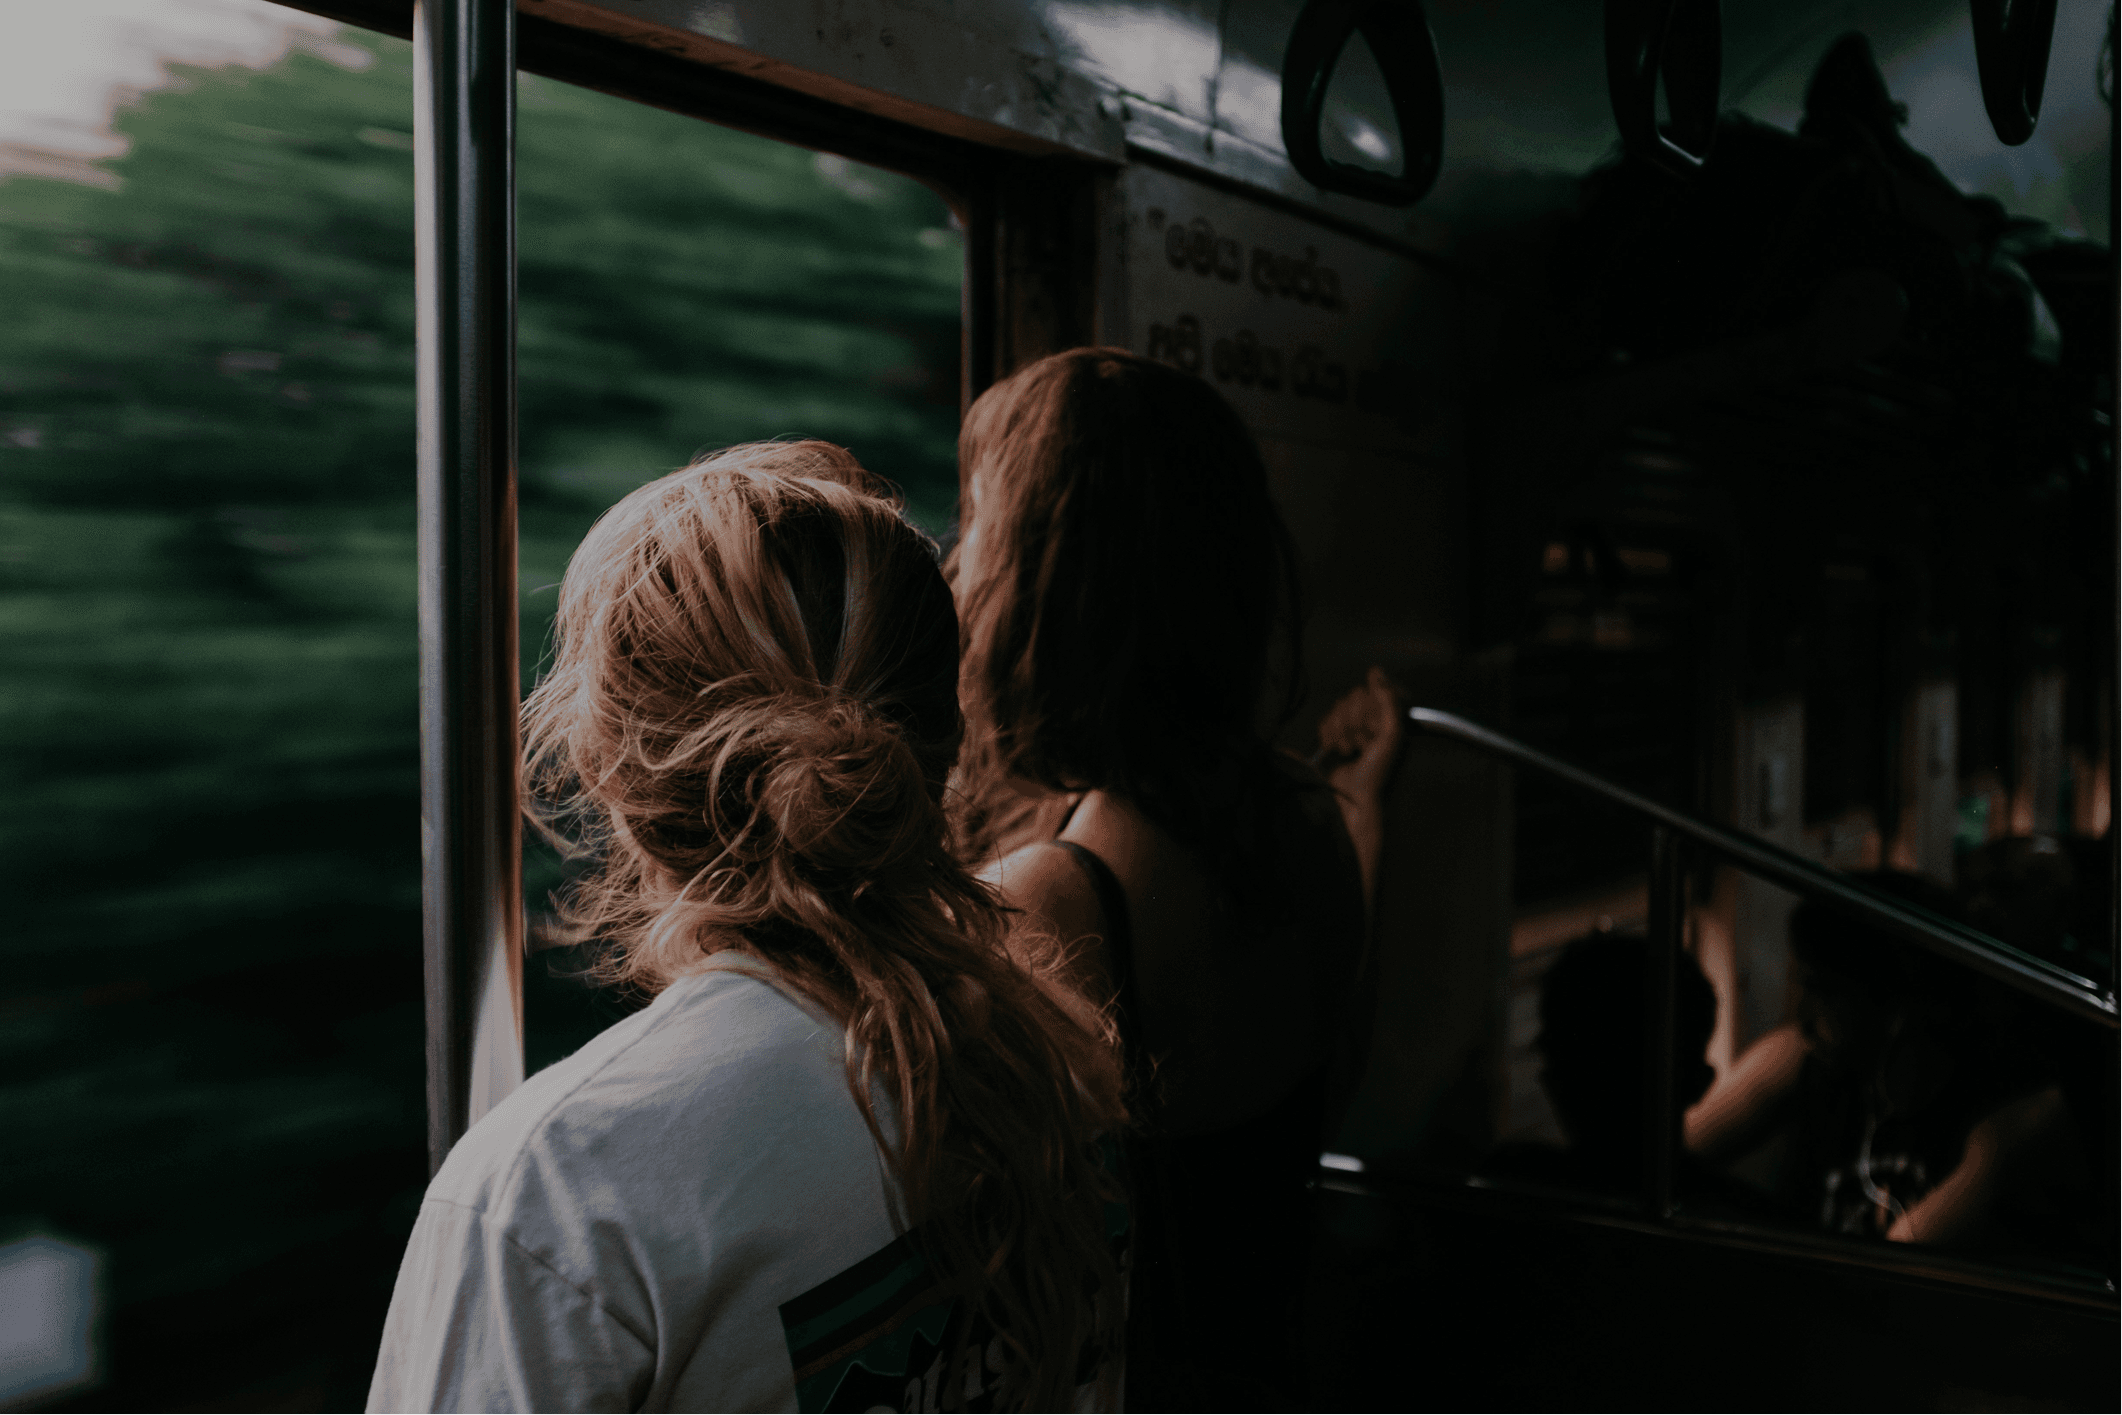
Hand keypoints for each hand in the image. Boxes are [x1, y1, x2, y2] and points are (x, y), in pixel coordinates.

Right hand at [1318, 666, 1403, 806]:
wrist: (1353, 798)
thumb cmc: (1377, 772)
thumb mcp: (1390, 735)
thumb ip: (1387, 701)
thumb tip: (1375, 671)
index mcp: (1390, 715)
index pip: (1375, 688)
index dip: (1371, 706)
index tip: (1375, 726)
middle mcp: (1372, 717)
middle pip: (1354, 696)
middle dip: (1356, 723)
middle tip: (1363, 743)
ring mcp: (1352, 726)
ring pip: (1338, 707)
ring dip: (1342, 732)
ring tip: (1351, 750)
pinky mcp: (1334, 734)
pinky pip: (1325, 719)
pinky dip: (1329, 735)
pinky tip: (1337, 750)